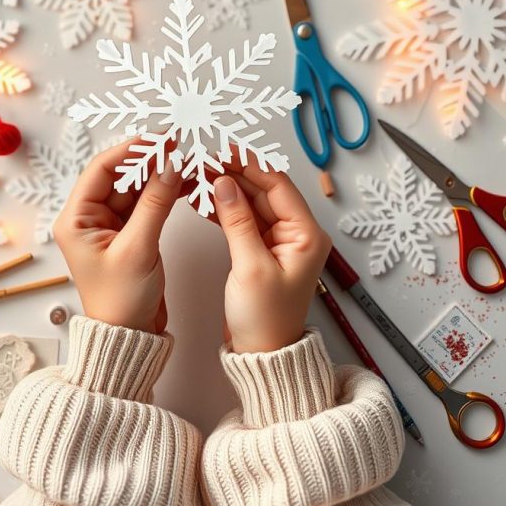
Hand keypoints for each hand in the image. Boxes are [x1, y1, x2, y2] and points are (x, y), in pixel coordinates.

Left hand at [53, 137, 182, 333]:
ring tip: (187, 161)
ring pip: (137, 188)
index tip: (159, 138)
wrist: (130, 338)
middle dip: (149, 160)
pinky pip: (147, 203)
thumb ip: (155, 204)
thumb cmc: (121, 301)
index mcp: (76, 219)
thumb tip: (171, 165)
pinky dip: (165, 192)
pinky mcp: (131, 234)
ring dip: (160, 175)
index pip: (101, 170)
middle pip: (120, 175)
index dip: (131, 150)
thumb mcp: (138, 249)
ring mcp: (111, 226)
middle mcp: (90, 218)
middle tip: (178, 145)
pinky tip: (185, 182)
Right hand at [210, 151, 331, 353]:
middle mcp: (297, 233)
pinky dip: (225, 210)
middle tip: (205, 161)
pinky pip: (244, 220)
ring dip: (227, 190)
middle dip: (235, 175)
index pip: (278, 186)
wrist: (263, 354)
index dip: (251, 165)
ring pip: (251, 203)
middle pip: (264, 191)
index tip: (225, 151)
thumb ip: (237, 221)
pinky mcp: (262, 250)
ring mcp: (279, 241)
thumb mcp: (250, 267)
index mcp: (306, 234)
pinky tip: (204, 200)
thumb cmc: (265, 319)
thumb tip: (223, 183)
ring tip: (199, 176)